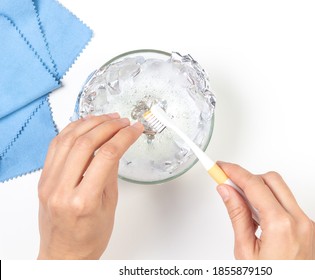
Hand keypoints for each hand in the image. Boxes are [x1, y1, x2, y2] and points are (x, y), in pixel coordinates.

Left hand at [37, 113, 143, 258]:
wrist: (64, 254)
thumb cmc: (88, 238)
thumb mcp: (109, 206)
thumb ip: (110, 174)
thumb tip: (117, 146)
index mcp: (83, 200)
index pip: (107, 156)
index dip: (124, 137)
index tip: (135, 129)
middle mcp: (61, 189)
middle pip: (86, 143)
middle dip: (108, 126)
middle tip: (123, 121)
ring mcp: (48, 182)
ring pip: (68, 139)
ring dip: (90, 123)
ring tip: (107, 118)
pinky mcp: (43, 178)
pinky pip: (55, 146)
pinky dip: (71, 130)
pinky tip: (85, 125)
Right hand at [216, 162, 314, 258]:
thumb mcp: (246, 251)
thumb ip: (237, 216)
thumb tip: (227, 191)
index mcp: (281, 226)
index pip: (254, 185)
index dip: (235, 172)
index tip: (222, 168)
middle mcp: (301, 221)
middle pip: (272, 180)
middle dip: (250, 178)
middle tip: (230, 183)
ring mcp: (310, 226)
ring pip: (283, 192)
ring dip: (262, 192)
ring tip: (245, 206)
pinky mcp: (313, 230)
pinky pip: (292, 207)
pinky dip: (275, 205)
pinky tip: (262, 219)